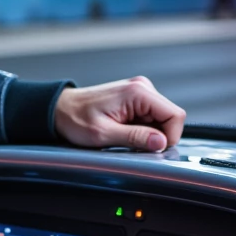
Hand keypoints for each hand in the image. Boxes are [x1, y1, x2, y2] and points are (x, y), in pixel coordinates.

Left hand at [54, 77, 185, 152]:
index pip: (176, 116)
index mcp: (138, 92)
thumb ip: (136, 138)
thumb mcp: (104, 134)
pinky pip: (151, 117)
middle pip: (171, 117)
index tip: (152, 148)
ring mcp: (140, 92)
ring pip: (162, 119)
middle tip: (133, 143)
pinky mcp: (135, 99)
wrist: (60, 109)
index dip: (169, 137)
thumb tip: (161, 142)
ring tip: (124, 135)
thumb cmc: (75, 119)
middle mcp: (142, 87)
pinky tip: (125, 130)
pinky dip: (143, 129)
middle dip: (158, 136)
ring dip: (149, 133)